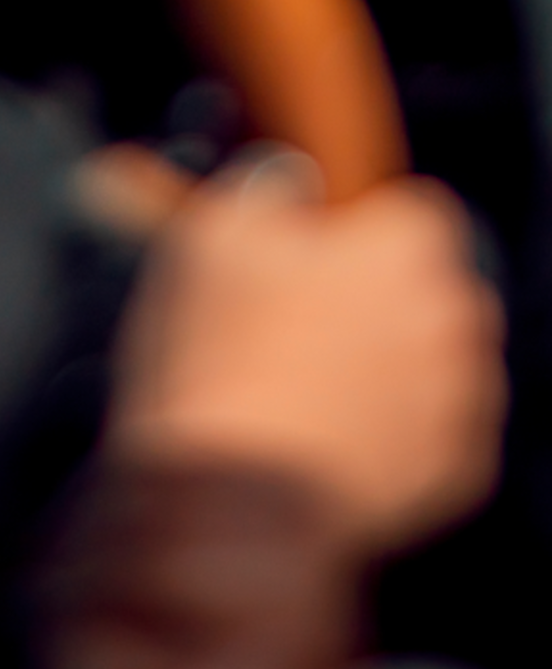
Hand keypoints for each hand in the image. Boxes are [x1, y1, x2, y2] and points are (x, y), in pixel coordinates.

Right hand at [105, 155, 507, 553]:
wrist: (231, 489)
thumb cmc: (220, 355)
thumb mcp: (212, 234)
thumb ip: (262, 189)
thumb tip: (283, 179)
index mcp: (402, 253)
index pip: (414, 211)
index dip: (359, 225)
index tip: (312, 246)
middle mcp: (450, 323)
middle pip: (430, 288)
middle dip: (379, 294)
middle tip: (298, 313)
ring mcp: (457, 404)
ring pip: (432, 360)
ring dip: (387, 360)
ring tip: (305, 378)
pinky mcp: (448, 473)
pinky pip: (426, 428)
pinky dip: (390, 425)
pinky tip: (326, 427)